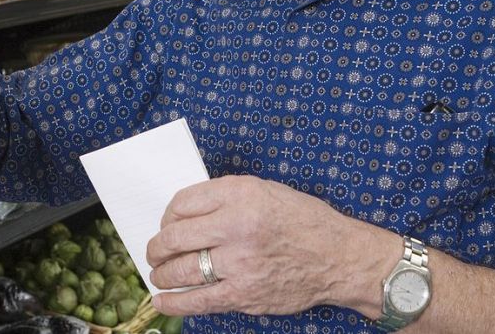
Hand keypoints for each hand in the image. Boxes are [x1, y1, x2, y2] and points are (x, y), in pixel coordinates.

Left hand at [146, 175, 399, 317]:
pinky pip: (199, 301)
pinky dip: (174, 303)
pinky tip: (162, 300)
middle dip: (157, 246)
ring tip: (159, 273)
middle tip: (155, 251)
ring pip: (181, 270)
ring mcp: (239, 263)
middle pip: (175, 236)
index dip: (168, 214)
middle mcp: (237, 226)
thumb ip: (226, 198)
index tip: (169, 222)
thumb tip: (186, 214)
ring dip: (162, 273)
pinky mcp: (244, 294)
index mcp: (241, 194)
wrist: (339, 256)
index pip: (183, 203)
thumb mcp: (265, 190)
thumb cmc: (303, 220)